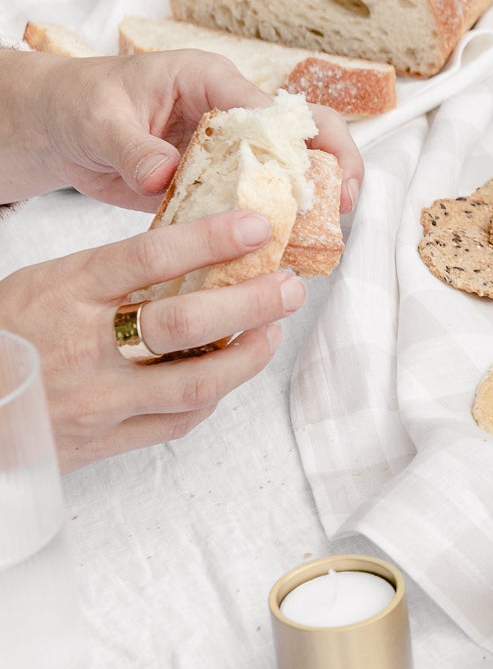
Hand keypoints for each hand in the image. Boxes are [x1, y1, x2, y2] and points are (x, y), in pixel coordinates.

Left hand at [0, 50, 364, 212]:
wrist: (56, 126)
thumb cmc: (79, 102)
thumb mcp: (99, 120)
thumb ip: (132, 148)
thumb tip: (161, 176)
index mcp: (210, 80)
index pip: (268, 105)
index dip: (298, 139)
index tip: (313, 176)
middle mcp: (231, 111)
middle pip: (303, 128)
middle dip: (334, 161)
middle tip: (344, 202)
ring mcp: (228, 149)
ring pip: (288, 167)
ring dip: (311, 196)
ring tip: (325, 233)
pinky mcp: (216, 181)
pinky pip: (254, 200)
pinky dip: (273, 222)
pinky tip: (284, 250)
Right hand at [0, 210, 305, 470]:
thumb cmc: (7, 333)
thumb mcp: (46, 284)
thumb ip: (111, 274)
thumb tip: (196, 252)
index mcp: (65, 293)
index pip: (150, 258)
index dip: (212, 239)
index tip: (258, 227)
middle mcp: (84, 348)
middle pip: (185, 322)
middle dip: (250, 302)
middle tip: (288, 286)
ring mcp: (97, 400)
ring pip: (195, 383)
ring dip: (248, 356)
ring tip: (273, 330)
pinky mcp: (103, 441)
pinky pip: (178, 421)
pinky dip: (213, 395)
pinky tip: (231, 371)